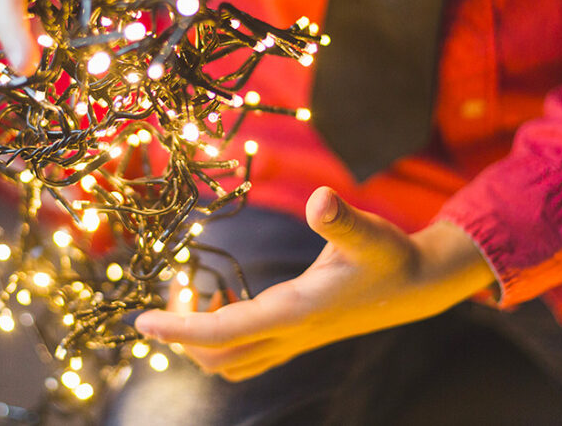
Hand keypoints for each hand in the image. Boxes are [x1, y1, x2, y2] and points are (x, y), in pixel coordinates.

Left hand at [135, 187, 495, 381]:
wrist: (418, 287)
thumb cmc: (390, 256)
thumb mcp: (369, 233)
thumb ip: (342, 219)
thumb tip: (321, 199)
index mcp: (295, 313)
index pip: (224, 332)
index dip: (180, 327)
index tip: (142, 321)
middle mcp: (289, 335)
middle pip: (217, 357)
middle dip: (183, 333)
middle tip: (175, 287)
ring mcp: (292, 342)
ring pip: (230, 362)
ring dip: (201, 338)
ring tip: (197, 290)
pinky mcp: (296, 338)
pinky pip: (246, 353)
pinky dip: (222, 336)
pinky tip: (227, 298)